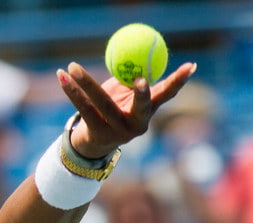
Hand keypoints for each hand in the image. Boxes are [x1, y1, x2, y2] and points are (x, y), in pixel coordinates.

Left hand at [57, 61, 195, 158]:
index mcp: (147, 112)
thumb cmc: (113, 110)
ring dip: (85, 82)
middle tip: (141, 79)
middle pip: (140, 106)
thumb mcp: (125, 95)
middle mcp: (137, 125)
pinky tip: (62, 75)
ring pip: (102, 103)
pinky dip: (71, 90)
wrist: (94, 143)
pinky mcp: (98, 134)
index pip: (166, 94)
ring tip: (73, 66)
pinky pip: (83, 108)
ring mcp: (118, 132)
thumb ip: (133, 78)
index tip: (190, 66)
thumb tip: (143, 50)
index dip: (178, 81)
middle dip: (143, 93)